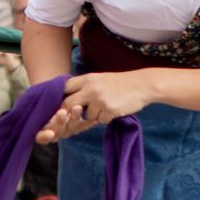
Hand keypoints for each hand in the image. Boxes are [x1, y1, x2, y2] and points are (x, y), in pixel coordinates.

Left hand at [38, 70, 154, 143]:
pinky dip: (105, 118)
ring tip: (107, 106)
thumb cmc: (119, 84)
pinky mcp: (108, 110)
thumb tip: (66, 102)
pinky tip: (115, 109)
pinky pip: (100, 120)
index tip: (56, 109)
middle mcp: (90, 88)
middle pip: (67, 105)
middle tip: (71, 118)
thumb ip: (84, 87)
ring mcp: (99, 99)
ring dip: (93, 116)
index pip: (63, 89)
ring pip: (86, 116)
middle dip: (67, 114)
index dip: (57, 100)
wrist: (142, 85)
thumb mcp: (99, 79)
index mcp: (86, 79)